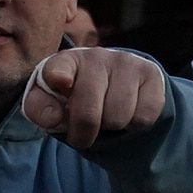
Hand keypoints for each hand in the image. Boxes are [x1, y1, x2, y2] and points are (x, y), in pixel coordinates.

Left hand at [23, 47, 166, 150]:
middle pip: (88, 112)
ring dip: (111, 127)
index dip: (59, 76)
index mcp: (65, 62)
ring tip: (106, 116)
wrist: (114, 84)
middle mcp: (96, 56)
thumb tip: (54, 118)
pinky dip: (134, 125)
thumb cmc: (74, 97)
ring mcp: (126, 62)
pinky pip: (143, 117)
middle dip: (83, 134)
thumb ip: (41, 110)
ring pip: (118, 117)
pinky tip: (127, 111)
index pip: (59, 68)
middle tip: (82, 136)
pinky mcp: (151, 73)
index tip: (61, 82)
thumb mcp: (50, 103)